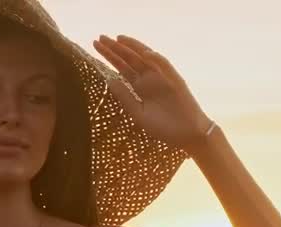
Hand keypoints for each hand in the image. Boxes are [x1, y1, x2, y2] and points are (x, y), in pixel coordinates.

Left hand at [92, 34, 213, 149]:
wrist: (185, 135)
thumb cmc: (163, 126)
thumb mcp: (138, 113)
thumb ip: (125, 97)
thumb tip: (109, 81)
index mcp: (139, 86)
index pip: (122, 67)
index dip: (110, 56)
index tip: (95, 46)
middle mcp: (149, 78)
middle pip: (130, 59)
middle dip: (116, 48)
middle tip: (100, 37)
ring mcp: (162, 78)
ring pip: (146, 58)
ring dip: (134, 48)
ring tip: (118, 39)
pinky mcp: (175, 81)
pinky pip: (166, 67)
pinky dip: (157, 60)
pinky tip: (145, 53)